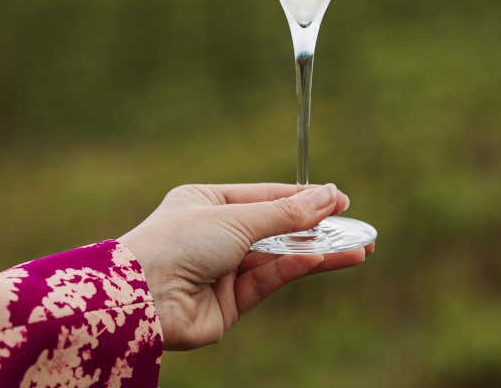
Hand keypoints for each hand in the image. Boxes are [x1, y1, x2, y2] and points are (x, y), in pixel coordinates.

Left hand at [119, 182, 371, 349]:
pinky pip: (269, 279)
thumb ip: (288, 213)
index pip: (266, 196)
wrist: (142, 298)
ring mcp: (222, 270)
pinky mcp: (229, 303)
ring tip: (358, 249)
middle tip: (358, 229)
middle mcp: (215, 235)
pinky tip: (320, 258)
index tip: (340, 200)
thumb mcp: (239, 218)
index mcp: (207, 203)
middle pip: (278, 229)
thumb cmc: (179, 242)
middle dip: (318, 229)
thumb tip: (330, 196)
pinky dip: (294, 267)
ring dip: (318, 252)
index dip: (304, 198)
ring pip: (280, 257)